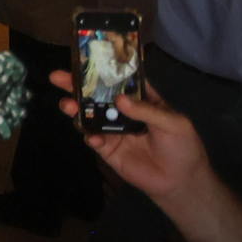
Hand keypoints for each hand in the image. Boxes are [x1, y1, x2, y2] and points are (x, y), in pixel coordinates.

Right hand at [48, 71, 211, 203]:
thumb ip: (147, 111)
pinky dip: (89, 136)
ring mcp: (114, 130)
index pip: (121, 80)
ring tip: (67, 106)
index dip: (104, 69)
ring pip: (90, 116)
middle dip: (77, 86)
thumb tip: (119, 99)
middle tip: (58, 77)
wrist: (180, 182)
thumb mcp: (174, 123)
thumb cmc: (183, 147)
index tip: (86, 59)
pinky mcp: (107, 149)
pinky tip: (92, 137)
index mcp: (142, 99)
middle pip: (97, 95)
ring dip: (76, 109)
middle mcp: (123, 112)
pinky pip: (93, 139)